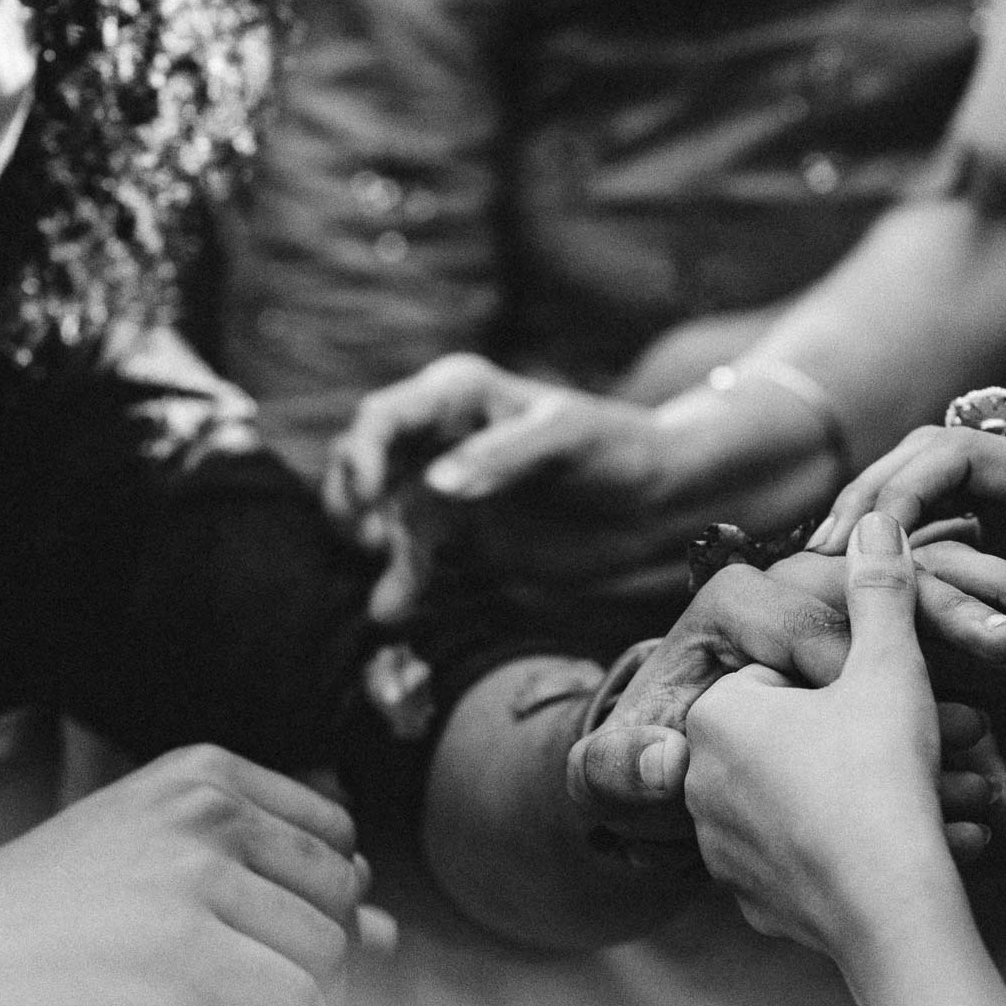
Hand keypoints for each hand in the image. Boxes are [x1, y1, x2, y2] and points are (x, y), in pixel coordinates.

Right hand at [0, 745, 373, 1005]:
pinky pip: (296, 997)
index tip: (295, 937)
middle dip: (332, 949)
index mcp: (204, 772)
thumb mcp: (167, 867)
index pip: (336, 829)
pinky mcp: (178, 941)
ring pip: (327, 944)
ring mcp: (192, 869)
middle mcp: (207, 806)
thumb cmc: (58, 914)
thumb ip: (277, 886)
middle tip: (295, 993)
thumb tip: (391, 931)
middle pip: (339, 886)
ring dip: (321, 996)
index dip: (329, 895)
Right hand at [324, 354, 676, 619]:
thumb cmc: (617, 448)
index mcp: (458, 396)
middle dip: (351, 500)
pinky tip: (392, 610)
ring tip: (394, 590)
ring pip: (375, 516)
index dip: (363, 454)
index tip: (371, 498)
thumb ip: (504, 456)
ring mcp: (442, 492)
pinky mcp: (457, 540)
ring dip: (371, 547)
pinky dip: (398, 584)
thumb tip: (436, 485)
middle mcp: (437, 439)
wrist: (654, 503)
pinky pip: (409, 561)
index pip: (383, 417)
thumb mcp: (568, 438)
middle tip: (376, 540)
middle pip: (359, 462)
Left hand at [683, 513, 956, 953]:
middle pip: (797, 734)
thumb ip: (880, 591)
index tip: (901, 697)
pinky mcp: (747, 898)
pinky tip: (893, 851)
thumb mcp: (890, 669)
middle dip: (860, 738)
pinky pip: (803, 857)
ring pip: (802, 797)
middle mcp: (698, 776)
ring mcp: (717, 844)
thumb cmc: (884, 777)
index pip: (792, 669)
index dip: (857, 678)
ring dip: (859, 794)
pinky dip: (845, 850)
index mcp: (718, 711)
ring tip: (923, 800)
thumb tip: (876, 520)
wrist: (889, 914)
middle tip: (922, 748)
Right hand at [806, 425, 1005, 752]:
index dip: (893, 490)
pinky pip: (952, 490)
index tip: (850, 544)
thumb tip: (850, 590)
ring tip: (829, 553)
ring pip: (938, 463)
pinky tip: (862, 558)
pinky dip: (905, 518)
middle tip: (822, 548)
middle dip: (876, 493)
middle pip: (941, 447)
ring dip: (883, 503)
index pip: (960, 451)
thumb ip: (947, 620)